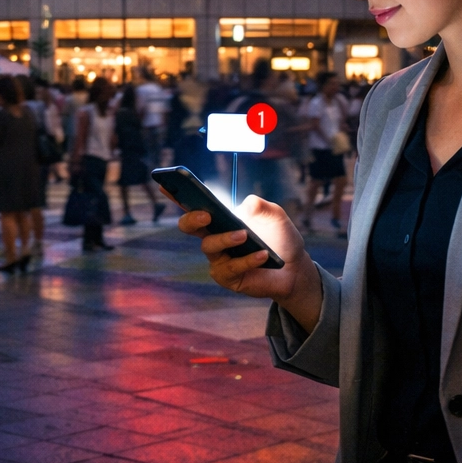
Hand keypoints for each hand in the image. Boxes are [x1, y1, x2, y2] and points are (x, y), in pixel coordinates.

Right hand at [177, 195, 319, 326]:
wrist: (296, 268)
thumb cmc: (280, 238)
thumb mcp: (276, 216)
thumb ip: (262, 205)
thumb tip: (245, 205)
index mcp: (220, 218)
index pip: (193, 205)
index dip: (176, 195)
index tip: (165, 184)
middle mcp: (213, 237)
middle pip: (188, 226)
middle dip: (192, 218)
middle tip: (207, 213)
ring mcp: (218, 258)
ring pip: (209, 246)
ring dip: (225, 238)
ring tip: (244, 235)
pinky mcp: (227, 277)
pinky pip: (230, 268)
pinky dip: (247, 260)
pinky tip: (262, 255)